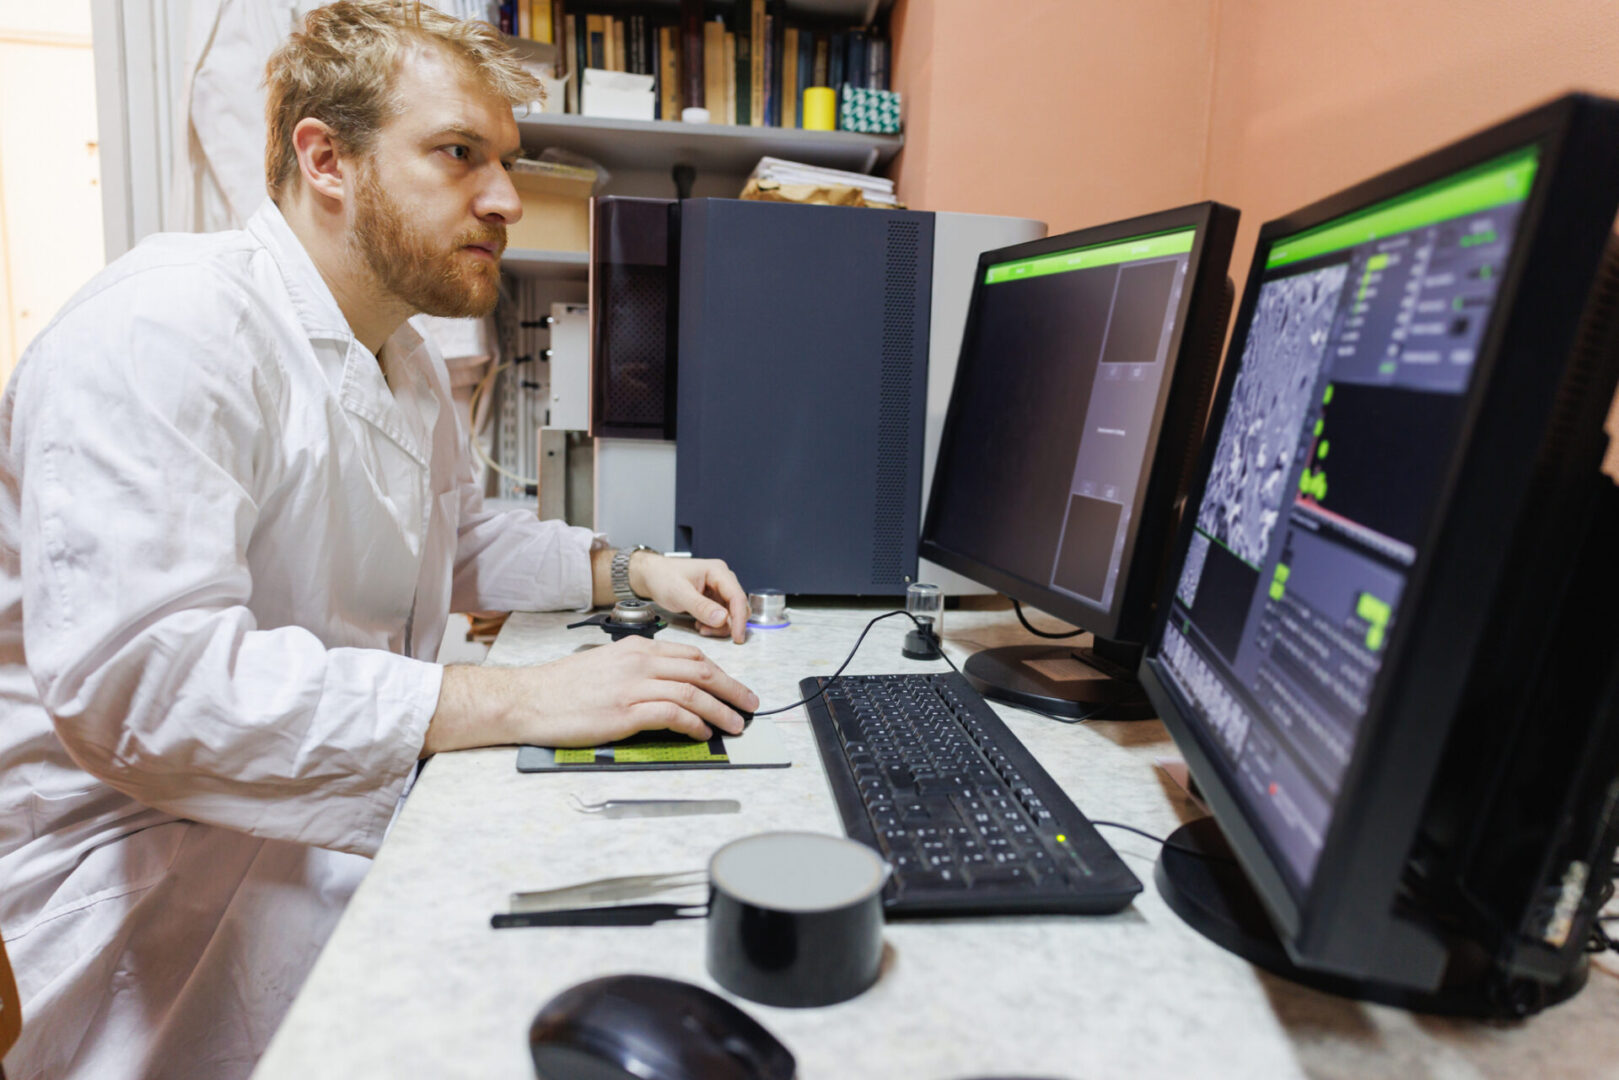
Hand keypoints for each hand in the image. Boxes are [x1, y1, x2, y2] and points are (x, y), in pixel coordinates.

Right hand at [424, 637, 759, 754]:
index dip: (720, 672)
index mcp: (636, 648)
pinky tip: (703, 733)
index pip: (691, 656)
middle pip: (701, 671)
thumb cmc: (562, 688)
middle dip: (732, 688)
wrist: (528, 699)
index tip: (734, 687)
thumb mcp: (605, 666)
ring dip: (722, 710)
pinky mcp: (625, 711)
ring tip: (736, 725)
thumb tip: (667, 690)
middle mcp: (639, 661)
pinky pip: (673, 714)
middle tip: (751, 705)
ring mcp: (633, 685)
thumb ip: (637, 671)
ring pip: (694, 693)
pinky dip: (695, 724)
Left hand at [631, 553, 749, 642]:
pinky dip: (713, 624)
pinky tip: (699, 624)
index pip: (737, 596)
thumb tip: (723, 618)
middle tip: (709, 632)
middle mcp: (722, 579)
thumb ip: (701, 607)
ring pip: (731, 613)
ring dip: (719, 626)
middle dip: (728, 623)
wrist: (651, 576)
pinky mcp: (713, 599)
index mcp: (717, 571)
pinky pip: (722, 616)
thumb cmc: (662, 577)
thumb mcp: (679, 593)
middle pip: (738, 606)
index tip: (737, 636)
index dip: (740, 618)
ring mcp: (718, 589)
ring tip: (700, 628)